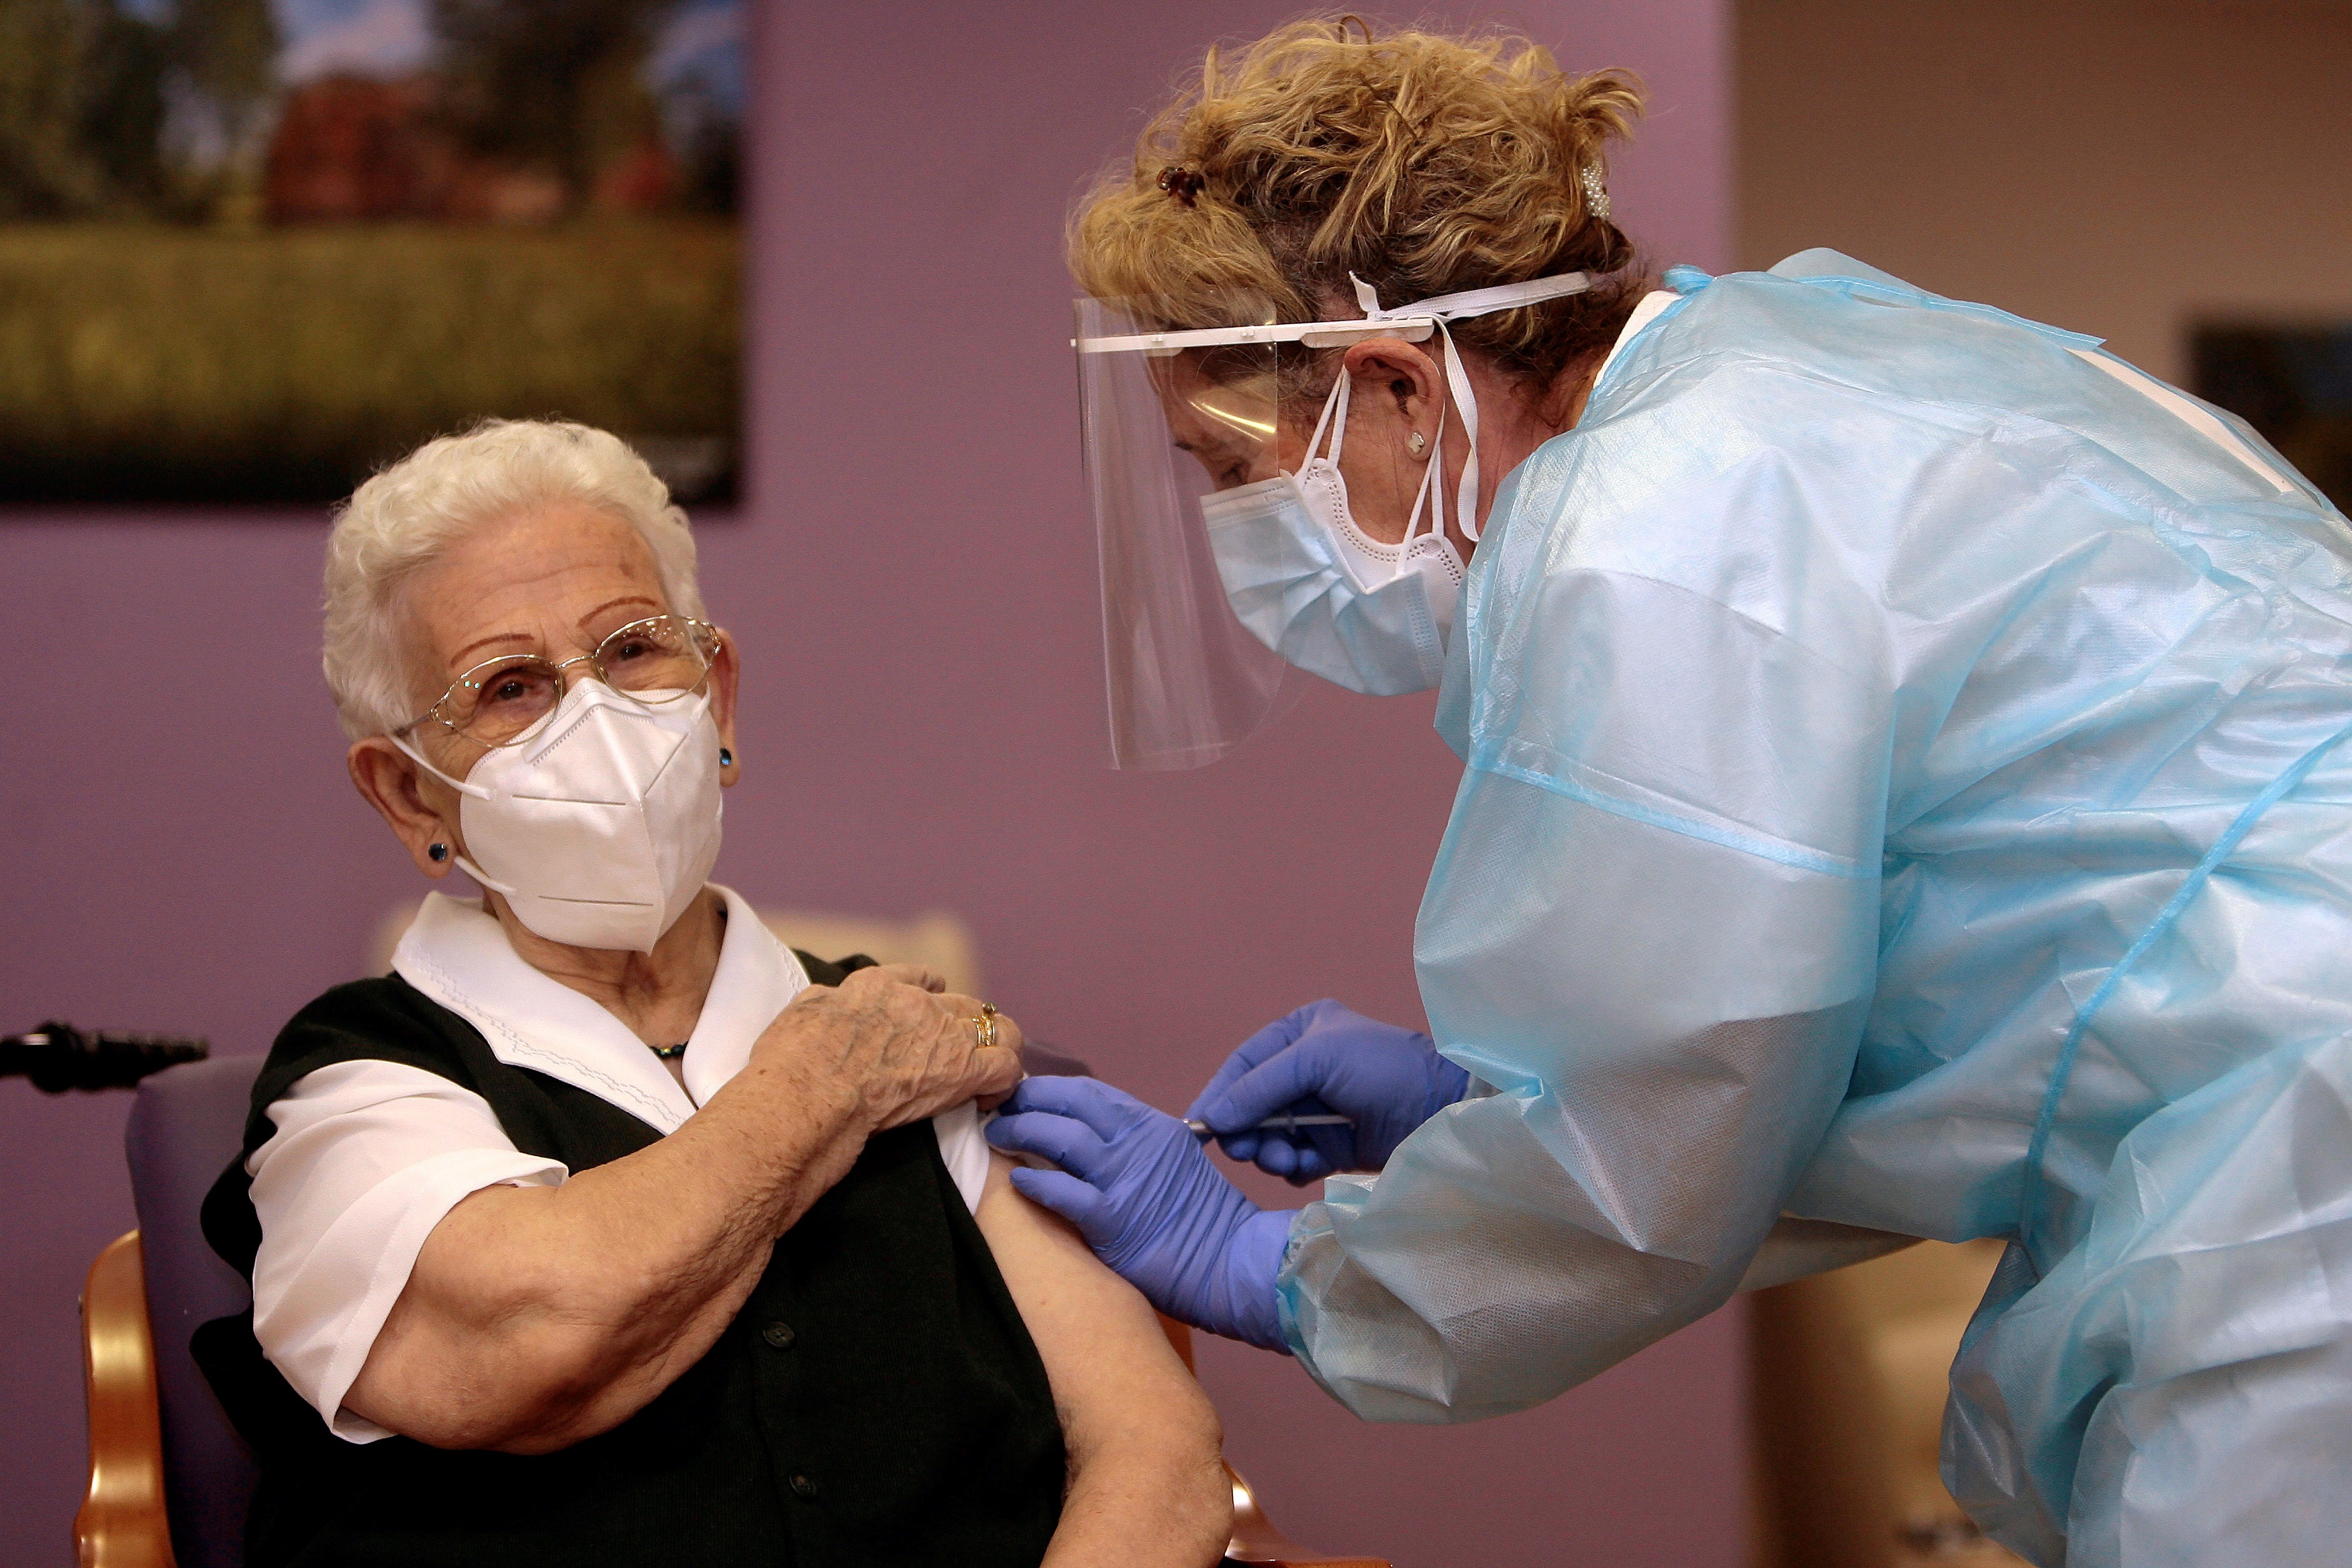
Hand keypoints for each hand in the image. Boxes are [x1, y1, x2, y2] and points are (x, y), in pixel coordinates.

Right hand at [754, 964, 1023, 1131]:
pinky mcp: (962, 1069)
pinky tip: (993, 1097)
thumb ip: (823, 1003)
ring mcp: (943, 1034)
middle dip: (970, 1025)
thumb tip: (828, 1003)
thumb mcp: (800, 1013)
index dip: (931, 993)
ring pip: (997, 1029)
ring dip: (998, 1048)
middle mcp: (916, 1003)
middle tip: (966, 1051)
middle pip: (964, 1004)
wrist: (808, 1094)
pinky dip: (1006, 1081)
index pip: (918, 978)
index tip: (935, 1007)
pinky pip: (1006, 1066)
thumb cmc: (790, 1064)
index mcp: (874, 987)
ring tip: (993, 1071)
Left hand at [985, 1077, 1293, 1350]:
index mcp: (1154, 1126)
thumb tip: (1092, 1136)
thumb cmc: (1202, 1220)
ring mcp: (1125, 1178)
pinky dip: (1033, 1182)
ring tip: (997, 1135)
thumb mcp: (1175, 1162)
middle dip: (1028, 1101)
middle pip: (1070, 1104)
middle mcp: (1139, 1143)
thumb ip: (1137, 1145)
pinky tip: (1016, 1180)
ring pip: (1059, 1138)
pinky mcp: (1113, 1219)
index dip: (1051, 1090)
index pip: (1091, 1093)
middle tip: (1000, 1107)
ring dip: (1020, 1131)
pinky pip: (1060, 1192)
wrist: (1231, 1264)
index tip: (1025, 1095)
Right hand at [1186, 999, 1468, 1184]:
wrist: (1443, 1111)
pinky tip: (1303, 1166)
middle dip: (1245, 1128)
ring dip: (1268, 1150)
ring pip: (1270, 1136)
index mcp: (1302, 1034)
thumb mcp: (1317, 1060)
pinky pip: (1294, 1159)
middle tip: (1244, 1149)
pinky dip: (1291, 1166)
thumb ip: (1259, 1087)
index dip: (1220, 1095)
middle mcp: (1307, 1070)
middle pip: (1252, 1105)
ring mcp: (1321, 1110)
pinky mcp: (1336, 1146)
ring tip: (1282, 1158)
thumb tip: (1209, 1119)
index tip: (1198, 1128)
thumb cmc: (1384, 1070)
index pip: (1245, 1064)